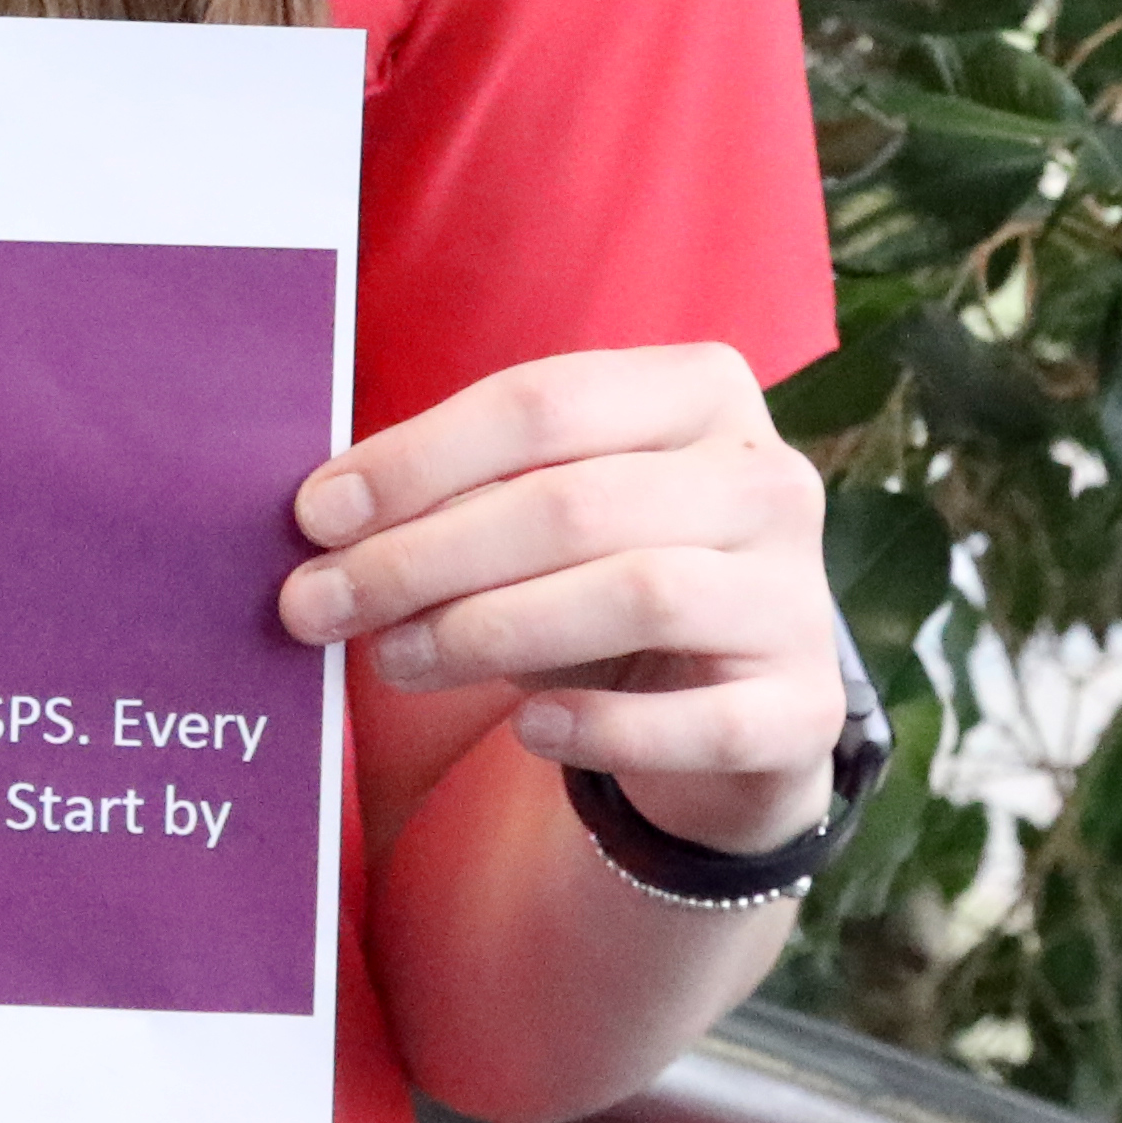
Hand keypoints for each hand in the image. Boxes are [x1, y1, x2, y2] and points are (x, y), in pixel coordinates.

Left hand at [274, 342, 838, 851]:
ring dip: (489, 631)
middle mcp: (766, 481)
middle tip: (320, 605)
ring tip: (395, 660)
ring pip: (636, 595)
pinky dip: (602, 729)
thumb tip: (325, 519)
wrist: (729, 713)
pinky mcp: (805, 712)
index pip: (542, 401)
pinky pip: (700, 721)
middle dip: (424, 557)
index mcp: (700, 392)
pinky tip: (526, 730)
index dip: (417, 458)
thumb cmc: (606, 581)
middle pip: (575, 503)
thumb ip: (460, 497)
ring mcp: (796, 598)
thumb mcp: (542, 514)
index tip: (315, 516)